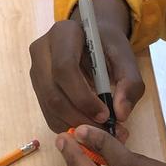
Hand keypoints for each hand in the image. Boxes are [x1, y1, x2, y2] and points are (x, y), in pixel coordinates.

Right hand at [29, 0, 144, 136]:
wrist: (90, 40)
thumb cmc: (107, 46)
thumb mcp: (126, 58)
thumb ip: (130, 83)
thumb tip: (121, 114)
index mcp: (63, 34)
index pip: (65, 69)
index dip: (83, 97)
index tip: (105, 115)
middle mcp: (42, 51)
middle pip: (53, 92)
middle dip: (79, 117)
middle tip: (104, 130)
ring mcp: (35, 70)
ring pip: (49, 107)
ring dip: (74, 125)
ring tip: (100, 131)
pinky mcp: (37, 87)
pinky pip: (48, 114)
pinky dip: (68, 125)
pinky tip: (88, 126)